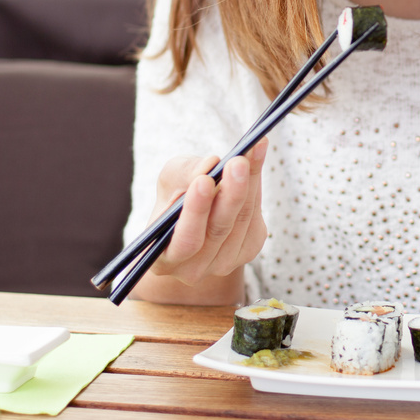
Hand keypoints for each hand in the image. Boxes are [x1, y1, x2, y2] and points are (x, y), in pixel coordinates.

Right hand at [147, 140, 268, 285]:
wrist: (196, 212)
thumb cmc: (176, 196)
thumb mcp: (171, 179)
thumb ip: (185, 172)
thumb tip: (211, 164)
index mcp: (163, 259)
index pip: (183, 240)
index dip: (195, 211)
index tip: (204, 180)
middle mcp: (193, 270)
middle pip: (218, 231)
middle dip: (230, 194)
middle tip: (238, 162)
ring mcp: (223, 264)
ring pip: (241, 221)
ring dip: (250, 183)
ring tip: (253, 150)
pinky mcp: (248, 251)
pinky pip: (255, 218)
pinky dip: (256, 186)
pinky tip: (255, 160)